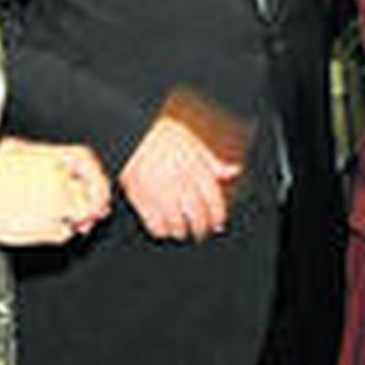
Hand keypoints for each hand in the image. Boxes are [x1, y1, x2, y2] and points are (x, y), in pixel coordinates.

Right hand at [0, 139, 110, 262]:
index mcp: (48, 158)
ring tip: (60, 217)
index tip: (94, 180)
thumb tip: (60, 161)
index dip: (93, 171)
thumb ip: (41, 154)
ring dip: (77, 217)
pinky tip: (41, 225)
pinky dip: (58, 231)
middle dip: (95, 199)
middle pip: (92, 187)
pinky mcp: (50, 227)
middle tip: (92, 207)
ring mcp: (55, 204)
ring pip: (82, 212)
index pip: (85, 158)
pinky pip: (65, 232)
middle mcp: (56, 180)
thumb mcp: (12, 151)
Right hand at [118, 115, 240, 241]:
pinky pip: (155, 225)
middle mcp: (180, 182)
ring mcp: (159, 192)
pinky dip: (161, 231)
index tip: (217, 223)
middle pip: (198, 217)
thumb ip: (213, 162)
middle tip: (200, 232)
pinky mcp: (140, 199)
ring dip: (182, 232)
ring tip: (182, 230)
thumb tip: (233, 171)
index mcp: (195, 169)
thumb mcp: (192, 143)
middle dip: (201, 229)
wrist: (131, 132)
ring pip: (177, 225)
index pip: (214, 202)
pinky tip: (163, 227)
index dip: (218, 217)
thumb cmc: (161, 135)